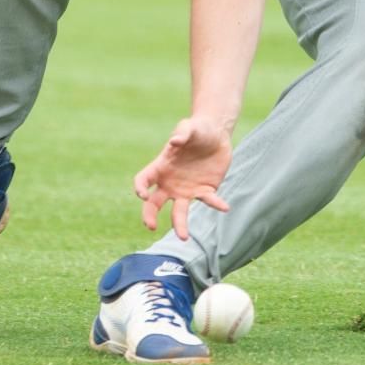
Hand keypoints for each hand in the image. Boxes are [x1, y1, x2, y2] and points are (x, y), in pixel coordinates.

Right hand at [133, 117, 231, 238]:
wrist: (217, 134)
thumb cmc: (197, 129)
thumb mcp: (189, 127)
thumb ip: (182, 133)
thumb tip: (175, 142)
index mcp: (160, 167)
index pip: (143, 180)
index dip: (139, 188)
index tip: (143, 195)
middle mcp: (170, 183)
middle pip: (154, 204)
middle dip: (150, 216)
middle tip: (152, 227)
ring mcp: (186, 190)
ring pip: (178, 212)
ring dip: (180, 225)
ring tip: (184, 237)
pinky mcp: (205, 190)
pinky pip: (209, 201)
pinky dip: (216, 204)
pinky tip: (225, 207)